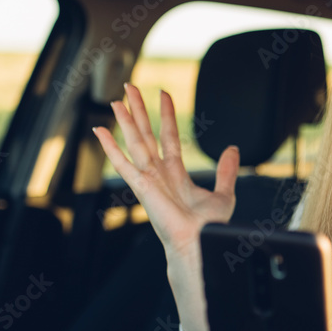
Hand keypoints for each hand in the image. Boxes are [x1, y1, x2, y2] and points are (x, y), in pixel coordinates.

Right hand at [92, 83, 239, 258]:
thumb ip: (226, 171)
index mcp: (176, 175)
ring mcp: (149, 180)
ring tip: (116, 99)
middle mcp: (159, 175)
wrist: (202, 244)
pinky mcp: (142, 187)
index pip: (169, 137)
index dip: (166, 115)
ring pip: (135, 142)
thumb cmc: (210, 228)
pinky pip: (123, 163)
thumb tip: (232, 149)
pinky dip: (109, 148)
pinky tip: (99, 132)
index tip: (163, 94)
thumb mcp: (224, 194)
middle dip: (139, 111)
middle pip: (146, 134)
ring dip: (125, 121)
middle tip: (130, 87)